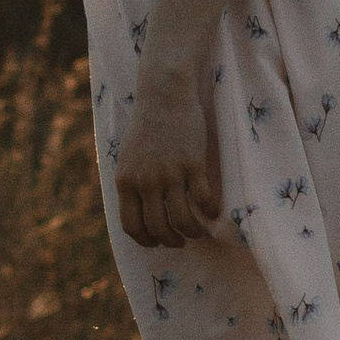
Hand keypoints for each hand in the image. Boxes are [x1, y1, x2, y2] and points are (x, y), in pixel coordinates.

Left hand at [115, 64, 220, 247]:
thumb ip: (131, 184)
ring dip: (193, 232)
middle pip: (159, 229)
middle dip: (172, 241)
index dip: (146, 241)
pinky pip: (203, 200)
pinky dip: (210, 212)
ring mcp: (170, 174)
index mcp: (125, 181)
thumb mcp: (126, 158)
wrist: (164, 96)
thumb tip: (137, 211)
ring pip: (183, 220)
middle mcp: (145, 182)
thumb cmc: (147, 126)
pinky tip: (213, 212)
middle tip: (182, 241)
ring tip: (200, 231)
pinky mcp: (193, 165)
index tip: (157, 243)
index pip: (132, 226)